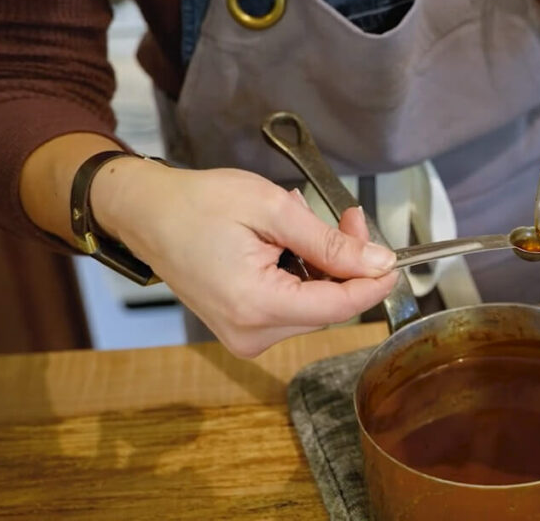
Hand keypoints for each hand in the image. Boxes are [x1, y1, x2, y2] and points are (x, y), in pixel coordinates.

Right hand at [92, 160, 397, 356]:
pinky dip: (303, 274)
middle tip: (348, 218)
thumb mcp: (273, 211)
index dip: (374, 282)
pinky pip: (293, 304)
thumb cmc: (197, 204)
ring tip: (304, 221)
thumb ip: (330, 244)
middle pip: (329, 305)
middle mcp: (250, 333)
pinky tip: (289, 242)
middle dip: (347, 263)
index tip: (394, 258)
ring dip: (325, 265)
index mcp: (255, 306)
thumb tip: (378, 263)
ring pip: (314, 305)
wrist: (145, 213)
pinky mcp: (243, 327)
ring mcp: (245, 335)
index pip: (339, 305)